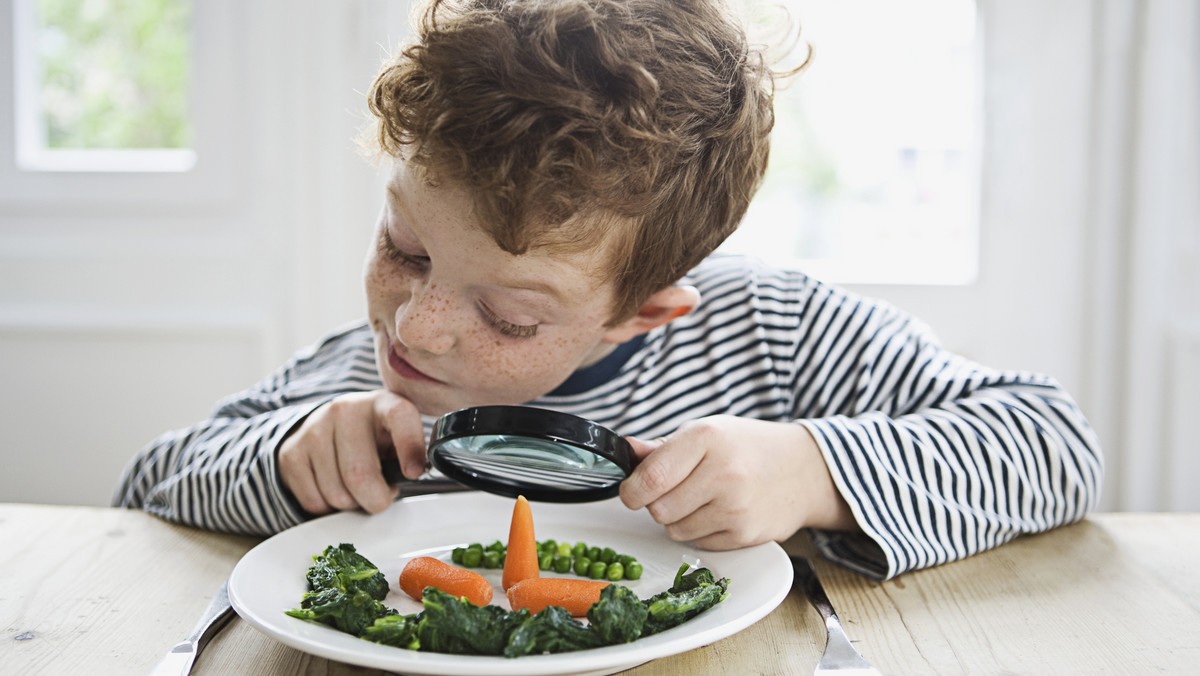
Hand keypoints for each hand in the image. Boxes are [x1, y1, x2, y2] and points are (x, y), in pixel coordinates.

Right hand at [278, 390, 426, 515]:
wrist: (326, 426)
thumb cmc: (373, 438)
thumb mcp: (395, 436)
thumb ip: (410, 453)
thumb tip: (413, 475)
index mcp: (381, 403)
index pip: (399, 416)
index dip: (409, 446)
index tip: (414, 473)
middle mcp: (345, 410)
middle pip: (360, 475)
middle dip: (376, 499)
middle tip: (381, 496)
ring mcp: (314, 429)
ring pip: (336, 494)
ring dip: (351, 504)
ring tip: (355, 487)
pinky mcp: (291, 452)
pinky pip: (314, 502)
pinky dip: (328, 507)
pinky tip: (333, 486)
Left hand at [618, 415, 856, 548]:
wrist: (802, 470)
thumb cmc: (748, 447)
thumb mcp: (706, 432)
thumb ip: (662, 447)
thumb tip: (626, 449)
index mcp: (707, 438)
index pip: (651, 478)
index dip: (632, 490)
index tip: (631, 492)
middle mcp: (723, 472)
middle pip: (659, 509)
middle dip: (658, 503)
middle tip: (677, 490)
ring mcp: (736, 507)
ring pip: (675, 530)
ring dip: (679, 519)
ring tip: (703, 499)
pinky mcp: (745, 534)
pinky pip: (698, 544)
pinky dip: (701, 532)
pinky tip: (720, 512)